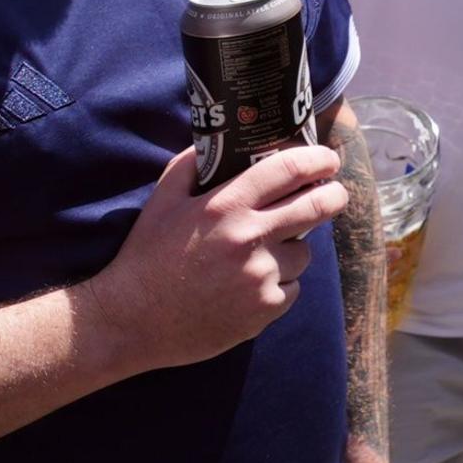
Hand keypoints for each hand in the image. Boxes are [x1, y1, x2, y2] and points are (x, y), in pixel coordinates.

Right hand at [84, 145, 345, 374]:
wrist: (128, 323)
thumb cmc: (145, 258)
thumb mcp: (161, 202)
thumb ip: (190, 165)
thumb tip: (219, 138)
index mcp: (225, 206)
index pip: (291, 169)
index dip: (319, 160)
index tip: (328, 160)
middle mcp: (248, 238)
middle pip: (320, 205)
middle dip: (334, 195)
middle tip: (332, 194)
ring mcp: (260, 276)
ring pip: (305, 252)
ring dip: (291, 250)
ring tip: (258, 257)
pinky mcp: (265, 309)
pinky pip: (292, 287)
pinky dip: (279, 285)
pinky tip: (248, 288)